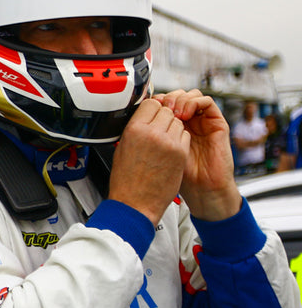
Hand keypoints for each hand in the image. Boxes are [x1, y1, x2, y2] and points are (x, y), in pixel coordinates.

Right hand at [109, 98, 188, 224]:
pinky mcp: (180, 153)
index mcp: (134, 130)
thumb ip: (135, 129)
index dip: (153, 108)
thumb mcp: (122, 148)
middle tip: (157, 131)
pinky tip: (170, 151)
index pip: (151, 103)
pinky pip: (185, 136)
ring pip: (178, 122)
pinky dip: (180, 140)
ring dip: (173, 128)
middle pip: (166, 111)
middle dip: (164, 118)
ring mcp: (168, 143)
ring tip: (163, 143)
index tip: (152, 115)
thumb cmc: (127, 180)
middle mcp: (152, 133)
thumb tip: (145, 116)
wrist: (136, 203)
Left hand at [154, 89, 240, 219]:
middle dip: (168, 98)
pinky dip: (195, 102)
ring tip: (174, 112)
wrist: (200, 189)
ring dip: (180, 99)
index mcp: (171, 127)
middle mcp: (187, 122)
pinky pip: (207, 102)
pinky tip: (185, 114)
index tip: (150, 106)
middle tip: (162, 108)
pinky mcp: (217, 123)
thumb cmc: (177, 175)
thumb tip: (135, 118)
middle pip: (177, 95)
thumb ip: (149, 134)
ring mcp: (202, 121)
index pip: (164, 101)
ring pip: (191, 94)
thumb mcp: (156, 152)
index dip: (157, 100)